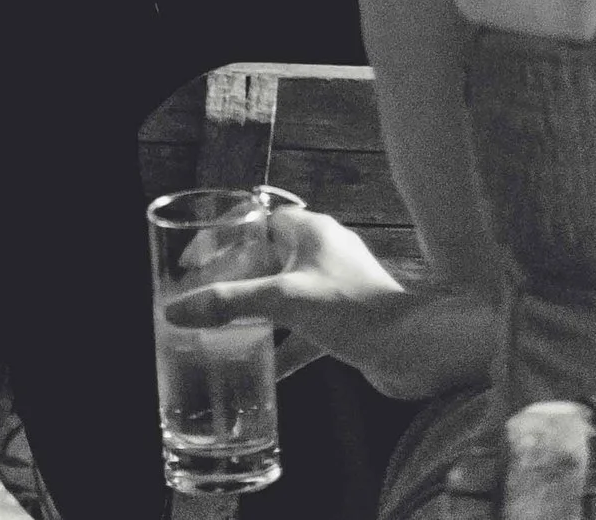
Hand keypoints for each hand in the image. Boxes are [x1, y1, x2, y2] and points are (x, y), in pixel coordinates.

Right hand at [170, 209, 497, 398]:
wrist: (418, 350)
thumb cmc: (356, 310)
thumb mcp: (284, 301)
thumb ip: (230, 304)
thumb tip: (177, 310)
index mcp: (307, 230)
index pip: (251, 220)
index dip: (219, 237)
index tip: (192, 262)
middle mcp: (320, 252)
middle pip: (264, 259)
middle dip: (234, 281)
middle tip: (204, 301)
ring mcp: (334, 287)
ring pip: (283, 295)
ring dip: (257, 315)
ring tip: (226, 335)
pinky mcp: (345, 321)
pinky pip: (303, 329)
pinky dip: (284, 348)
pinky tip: (267, 374)